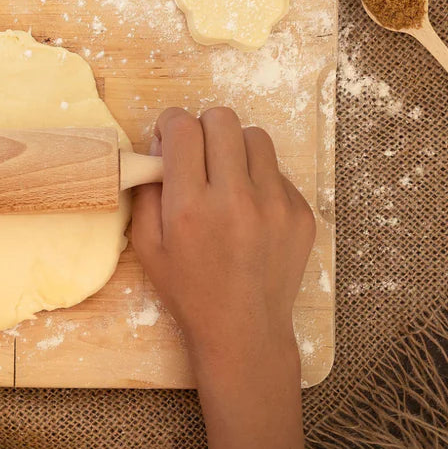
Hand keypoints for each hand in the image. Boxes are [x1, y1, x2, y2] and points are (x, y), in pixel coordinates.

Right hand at [130, 106, 316, 448]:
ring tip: (227, 176)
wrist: (244, 330)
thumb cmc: (188, 290)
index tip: (168, 140)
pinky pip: (278, 171)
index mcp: (191, 206)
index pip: (183, 127)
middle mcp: (236, 198)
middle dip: (202, 127)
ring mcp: (275, 204)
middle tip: (198, 153)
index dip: (170, 124)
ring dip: (235, 147)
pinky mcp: (301, 212)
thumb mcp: (148, 246)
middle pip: (221, 118)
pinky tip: (250, 210)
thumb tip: (154, 150)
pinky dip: (259, 179)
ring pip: (255, 136)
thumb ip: (146, 192)